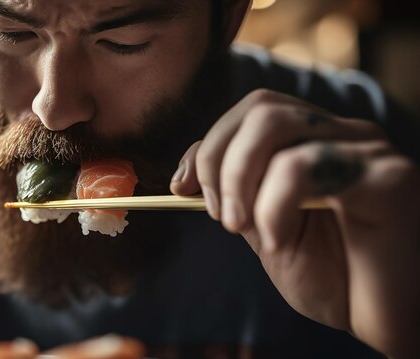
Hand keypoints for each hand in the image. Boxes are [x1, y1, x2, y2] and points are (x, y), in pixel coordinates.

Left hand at [170, 89, 419, 356]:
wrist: (384, 321)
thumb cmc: (333, 278)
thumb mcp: (265, 230)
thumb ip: (236, 193)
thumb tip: (188, 171)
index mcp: (317, 141)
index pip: (254, 110)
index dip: (209, 145)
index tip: (183, 188)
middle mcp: (344, 134)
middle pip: (261, 108)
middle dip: (219, 162)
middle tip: (223, 216)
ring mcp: (367, 149)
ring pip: (276, 126)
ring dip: (241, 182)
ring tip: (246, 229)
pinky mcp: (389, 176)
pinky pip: (303, 166)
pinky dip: (272, 205)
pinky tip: (281, 239)